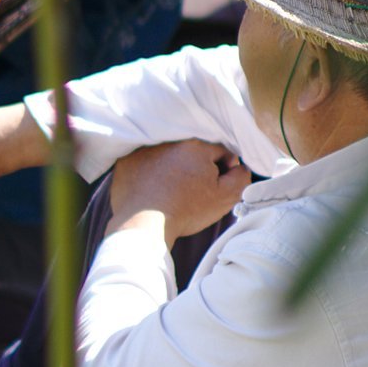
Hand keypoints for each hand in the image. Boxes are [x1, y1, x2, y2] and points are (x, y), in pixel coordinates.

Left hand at [109, 138, 251, 242]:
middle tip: (193, 190)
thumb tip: (240, 166)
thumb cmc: (186, 211)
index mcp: (196, 146)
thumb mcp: (225, 197)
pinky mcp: (127, 161)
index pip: (220, 151)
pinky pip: (145, 162)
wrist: (144, 225)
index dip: (223, 169)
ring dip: (173, 166)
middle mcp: (169, 141)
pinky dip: (150, 171)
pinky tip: (153, 190)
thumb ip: (240, 177)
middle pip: (193, 151)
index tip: (215, 186)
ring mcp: (145, 149)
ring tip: (172, 190)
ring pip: (168, 155)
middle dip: (197, 166)